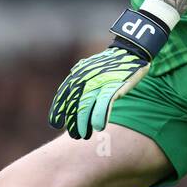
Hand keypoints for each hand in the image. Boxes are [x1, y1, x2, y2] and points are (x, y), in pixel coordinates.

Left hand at [48, 7, 169, 138]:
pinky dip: (100, 116)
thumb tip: (66, 93)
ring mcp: (99, 82)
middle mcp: (85, 79)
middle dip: (73, 122)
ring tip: (84, 135)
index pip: (63, 96)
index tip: (56, 124)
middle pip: (74, 104)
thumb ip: (78, 79)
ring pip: (86, 106)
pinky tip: (99, 127)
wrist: (130, 51)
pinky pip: (104, 104)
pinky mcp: (113, 85)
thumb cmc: (109, 63)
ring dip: (84, 123)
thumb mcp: (89, 68)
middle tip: (75, 135)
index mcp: (77, 75)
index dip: (58, 111)